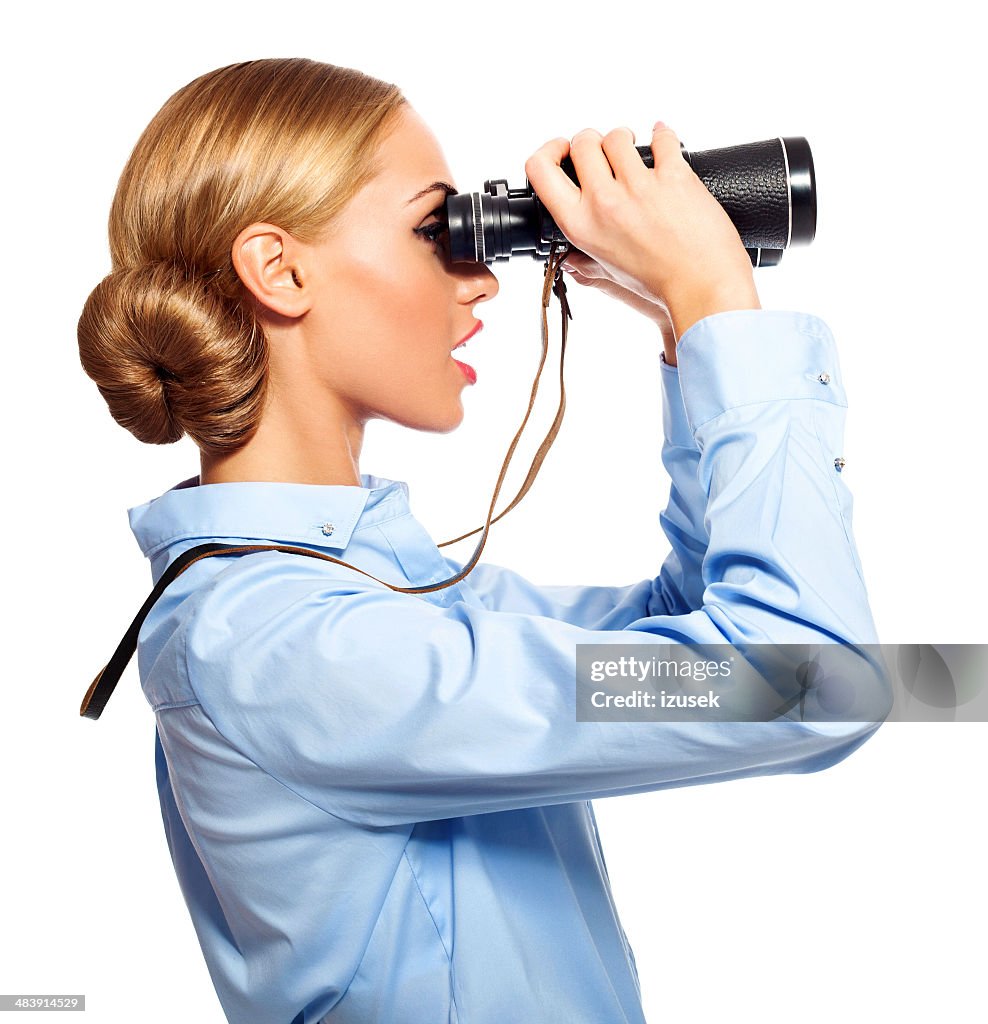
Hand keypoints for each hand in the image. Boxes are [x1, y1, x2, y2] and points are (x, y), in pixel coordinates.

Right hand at [525, 123, 760, 340]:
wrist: (703, 286)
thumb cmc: (661, 285)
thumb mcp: (612, 276)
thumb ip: (587, 267)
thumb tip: (570, 262)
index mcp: (582, 226)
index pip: (540, 171)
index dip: (548, 152)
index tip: (562, 151)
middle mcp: (604, 203)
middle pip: (582, 143)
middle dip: (591, 140)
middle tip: (602, 151)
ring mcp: (639, 186)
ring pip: (618, 136)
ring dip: (624, 138)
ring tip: (634, 148)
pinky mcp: (673, 175)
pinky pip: (662, 139)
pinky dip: (662, 135)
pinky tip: (662, 141)